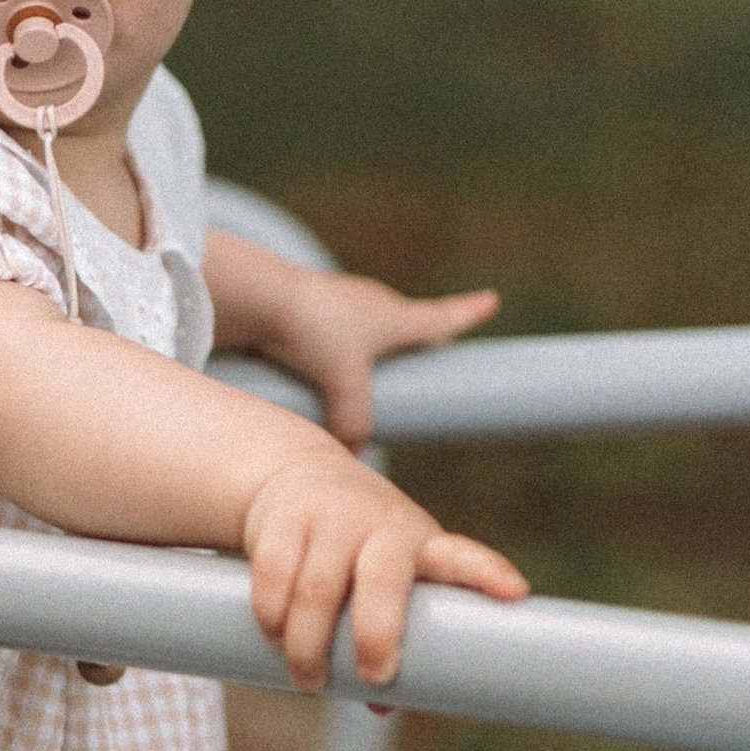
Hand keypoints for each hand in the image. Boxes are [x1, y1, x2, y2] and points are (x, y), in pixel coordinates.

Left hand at [212, 234, 496, 447]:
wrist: (258, 295)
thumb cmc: (311, 331)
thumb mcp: (343, 386)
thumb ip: (355, 426)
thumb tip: (353, 455)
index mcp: (395, 317)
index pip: (443, 317)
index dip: (469, 313)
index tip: (491, 299)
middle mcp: (372, 304)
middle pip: (407, 323)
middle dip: (420, 338)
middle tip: (434, 347)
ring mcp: (339, 304)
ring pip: (366, 330)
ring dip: (371, 348)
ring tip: (367, 374)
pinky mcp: (308, 313)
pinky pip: (332, 335)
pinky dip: (334, 350)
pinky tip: (317, 368)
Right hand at [244, 450, 526, 691]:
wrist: (297, 474)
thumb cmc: (358, 549)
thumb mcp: (388, 579)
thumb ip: (391, 635)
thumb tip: (382, 705)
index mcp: (419, 543)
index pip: (459, 558)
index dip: (486, 574)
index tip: (514, 593)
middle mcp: (379, 525)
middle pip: (382, 581)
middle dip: (377, 636)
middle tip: (373, 678)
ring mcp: (330, 517)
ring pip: (316, 589)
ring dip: (308, 645)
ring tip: (309, 680)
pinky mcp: (283, 517)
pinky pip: (273, 574)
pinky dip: (271, 616)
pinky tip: (274, 636)